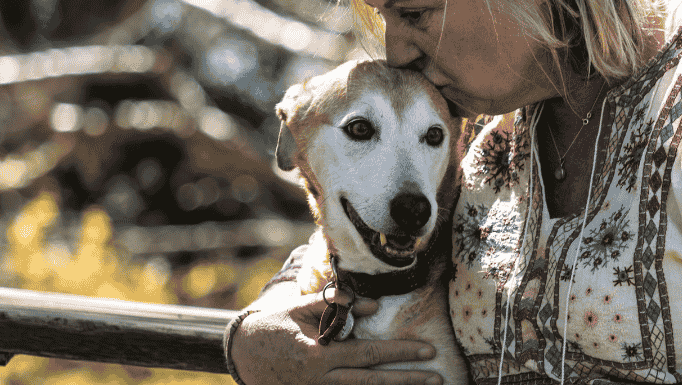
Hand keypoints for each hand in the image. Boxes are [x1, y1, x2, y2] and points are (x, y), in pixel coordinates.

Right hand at [231, 287, 440, 384]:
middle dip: (407, 380)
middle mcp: (323, 380)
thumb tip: (373, 306)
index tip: (428, 349)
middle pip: (373, 382)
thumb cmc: (275, 325)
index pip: (370, 355)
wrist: (243, 353)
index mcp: (320, 356)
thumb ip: (335, 305)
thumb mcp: (301, 308)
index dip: (400, 352)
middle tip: (438, 377)